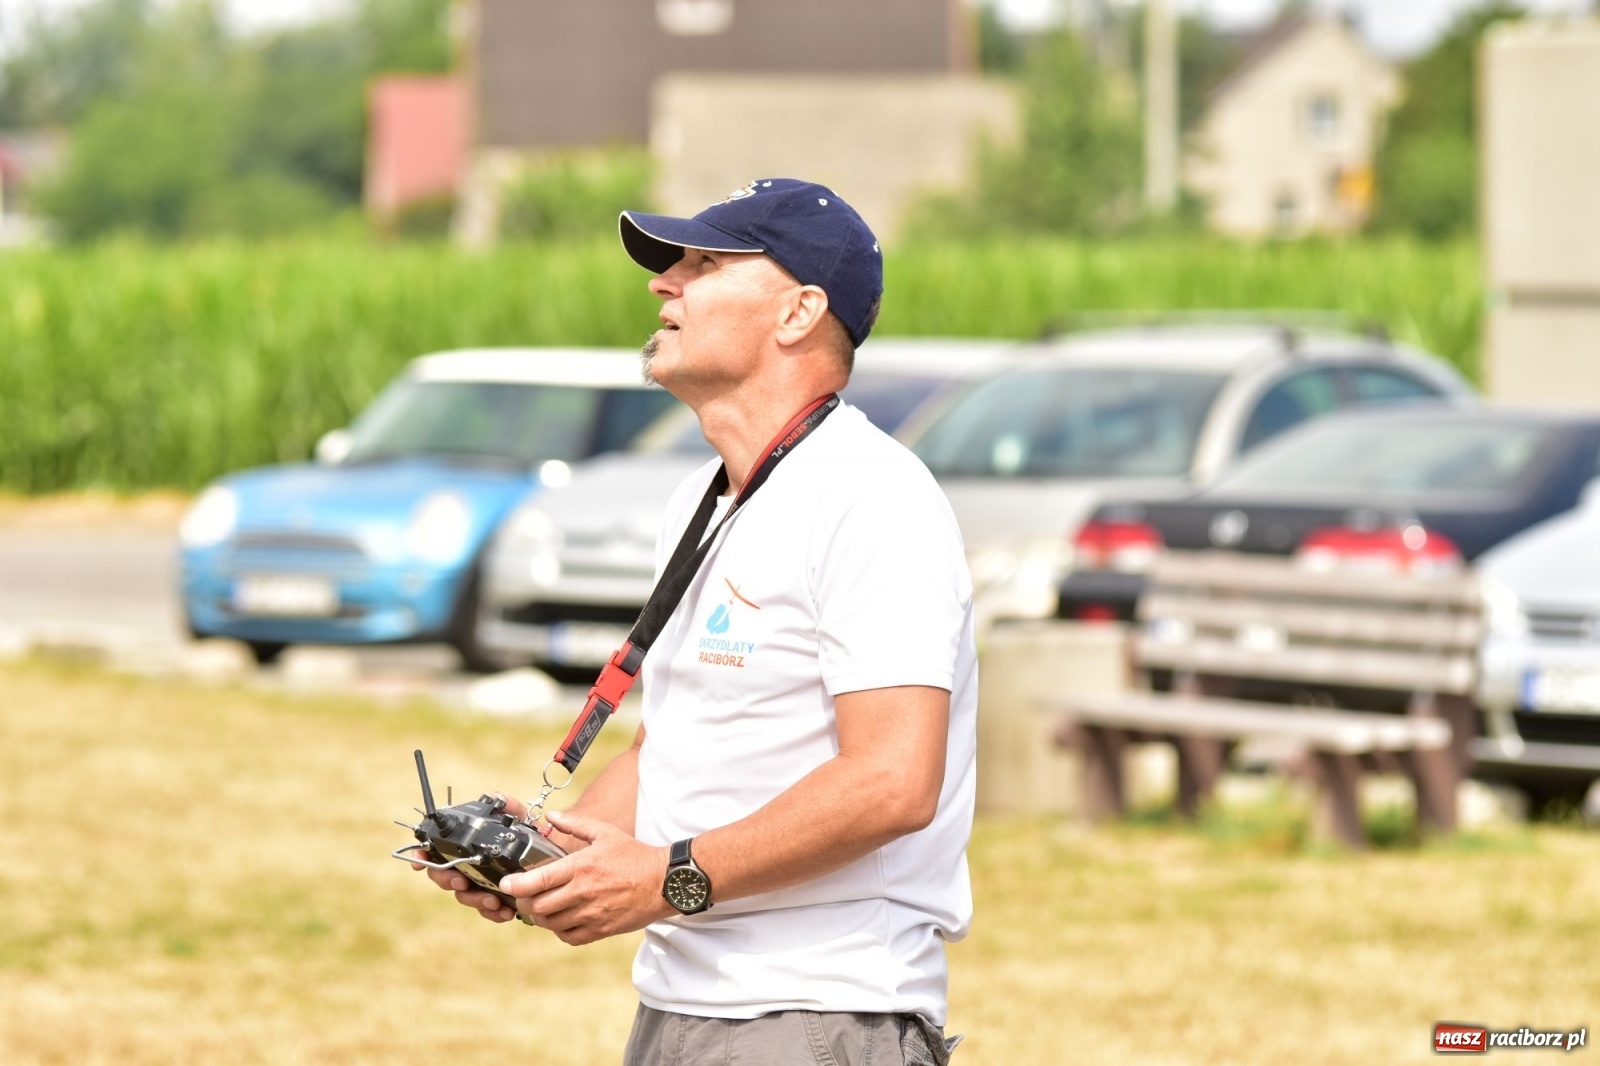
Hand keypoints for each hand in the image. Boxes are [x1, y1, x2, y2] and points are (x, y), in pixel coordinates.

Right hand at [408, 793, 523, 923]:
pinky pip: (486, 912)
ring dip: (474, 899)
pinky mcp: (493, 901)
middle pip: (442, 875)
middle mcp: (467, 866)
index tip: (419, 863)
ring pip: (463, 896)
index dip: (422, 854)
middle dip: (447, 880)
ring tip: (492, 900)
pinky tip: (506, 911)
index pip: (436, 849)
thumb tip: (497, 797)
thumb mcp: (523, 820)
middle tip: (462, 881)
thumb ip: (510, 807)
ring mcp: (478, 885)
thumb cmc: (532, 839)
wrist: (553, 864)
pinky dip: (493, 913)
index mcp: (467, 846)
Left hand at [499, 808, 674, 945]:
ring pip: (550, 923)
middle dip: (525, 901)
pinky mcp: (600, 930)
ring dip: (541, 917)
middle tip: (525, 895)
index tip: (507, 883)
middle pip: (538, 906)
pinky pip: (569, 937)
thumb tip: (550, 817)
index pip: (538, 880)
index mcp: (581, 867)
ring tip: (542, 907)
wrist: (664, 882)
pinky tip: (562, 920)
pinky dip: (560, 931)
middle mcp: (582, 893)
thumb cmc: (634, 856)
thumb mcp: (605, 833)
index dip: (516, 884)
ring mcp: (591, 914)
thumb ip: (575, 824)